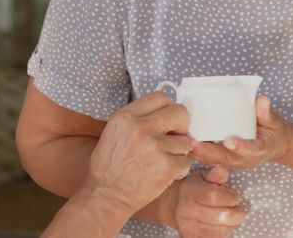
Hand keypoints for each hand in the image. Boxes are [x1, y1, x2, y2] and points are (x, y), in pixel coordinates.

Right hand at [83, 91, 191, 213]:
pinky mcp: (166, 166)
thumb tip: (162, 115)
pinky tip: (166, 173)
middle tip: (174, 138)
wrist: (106, 195)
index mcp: (126, 116)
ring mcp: (155, 146)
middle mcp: (140, 127)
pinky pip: (186, 161)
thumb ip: (137, 120)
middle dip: (181, 126)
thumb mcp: (114, 132)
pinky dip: (180, 169)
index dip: (167, 108)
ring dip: (179, 152)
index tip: (167, 119)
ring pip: (186, 140)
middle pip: (179, 112)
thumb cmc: (108, 167)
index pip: (160, 96)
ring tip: (165, 160)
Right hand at [174, 167, 245, 237]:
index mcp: (188, 191)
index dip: (231, 197)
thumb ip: (215, 176)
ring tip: (231, 217)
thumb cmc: (194, 190)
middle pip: (222, 216)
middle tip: (239, 209)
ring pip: (221, 231)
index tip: (236, 196)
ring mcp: (187, 227)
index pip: (214, 196)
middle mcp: (185, 210)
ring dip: (232, 225)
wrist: (175, 206)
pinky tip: (222, 226)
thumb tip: (223, 170)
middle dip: (237, 213)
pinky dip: (224, 233)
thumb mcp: (202, 178)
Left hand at [190, 96, 292, 169]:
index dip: (240, 146)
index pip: (250, 149)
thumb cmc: (274, 131)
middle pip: (225, 158)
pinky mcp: (226, 159)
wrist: (277, 145)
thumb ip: (267, 112)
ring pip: (215, 160)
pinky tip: (184, 144)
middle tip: (193, 141)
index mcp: (260, 149)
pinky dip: (198, 153)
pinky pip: (210, 159)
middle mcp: (245, 159)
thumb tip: (262, 100)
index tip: (229, 141)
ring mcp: (235, 162)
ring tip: (184, 142)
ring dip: (199, 153)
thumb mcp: (275, 121)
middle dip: (208, 151)